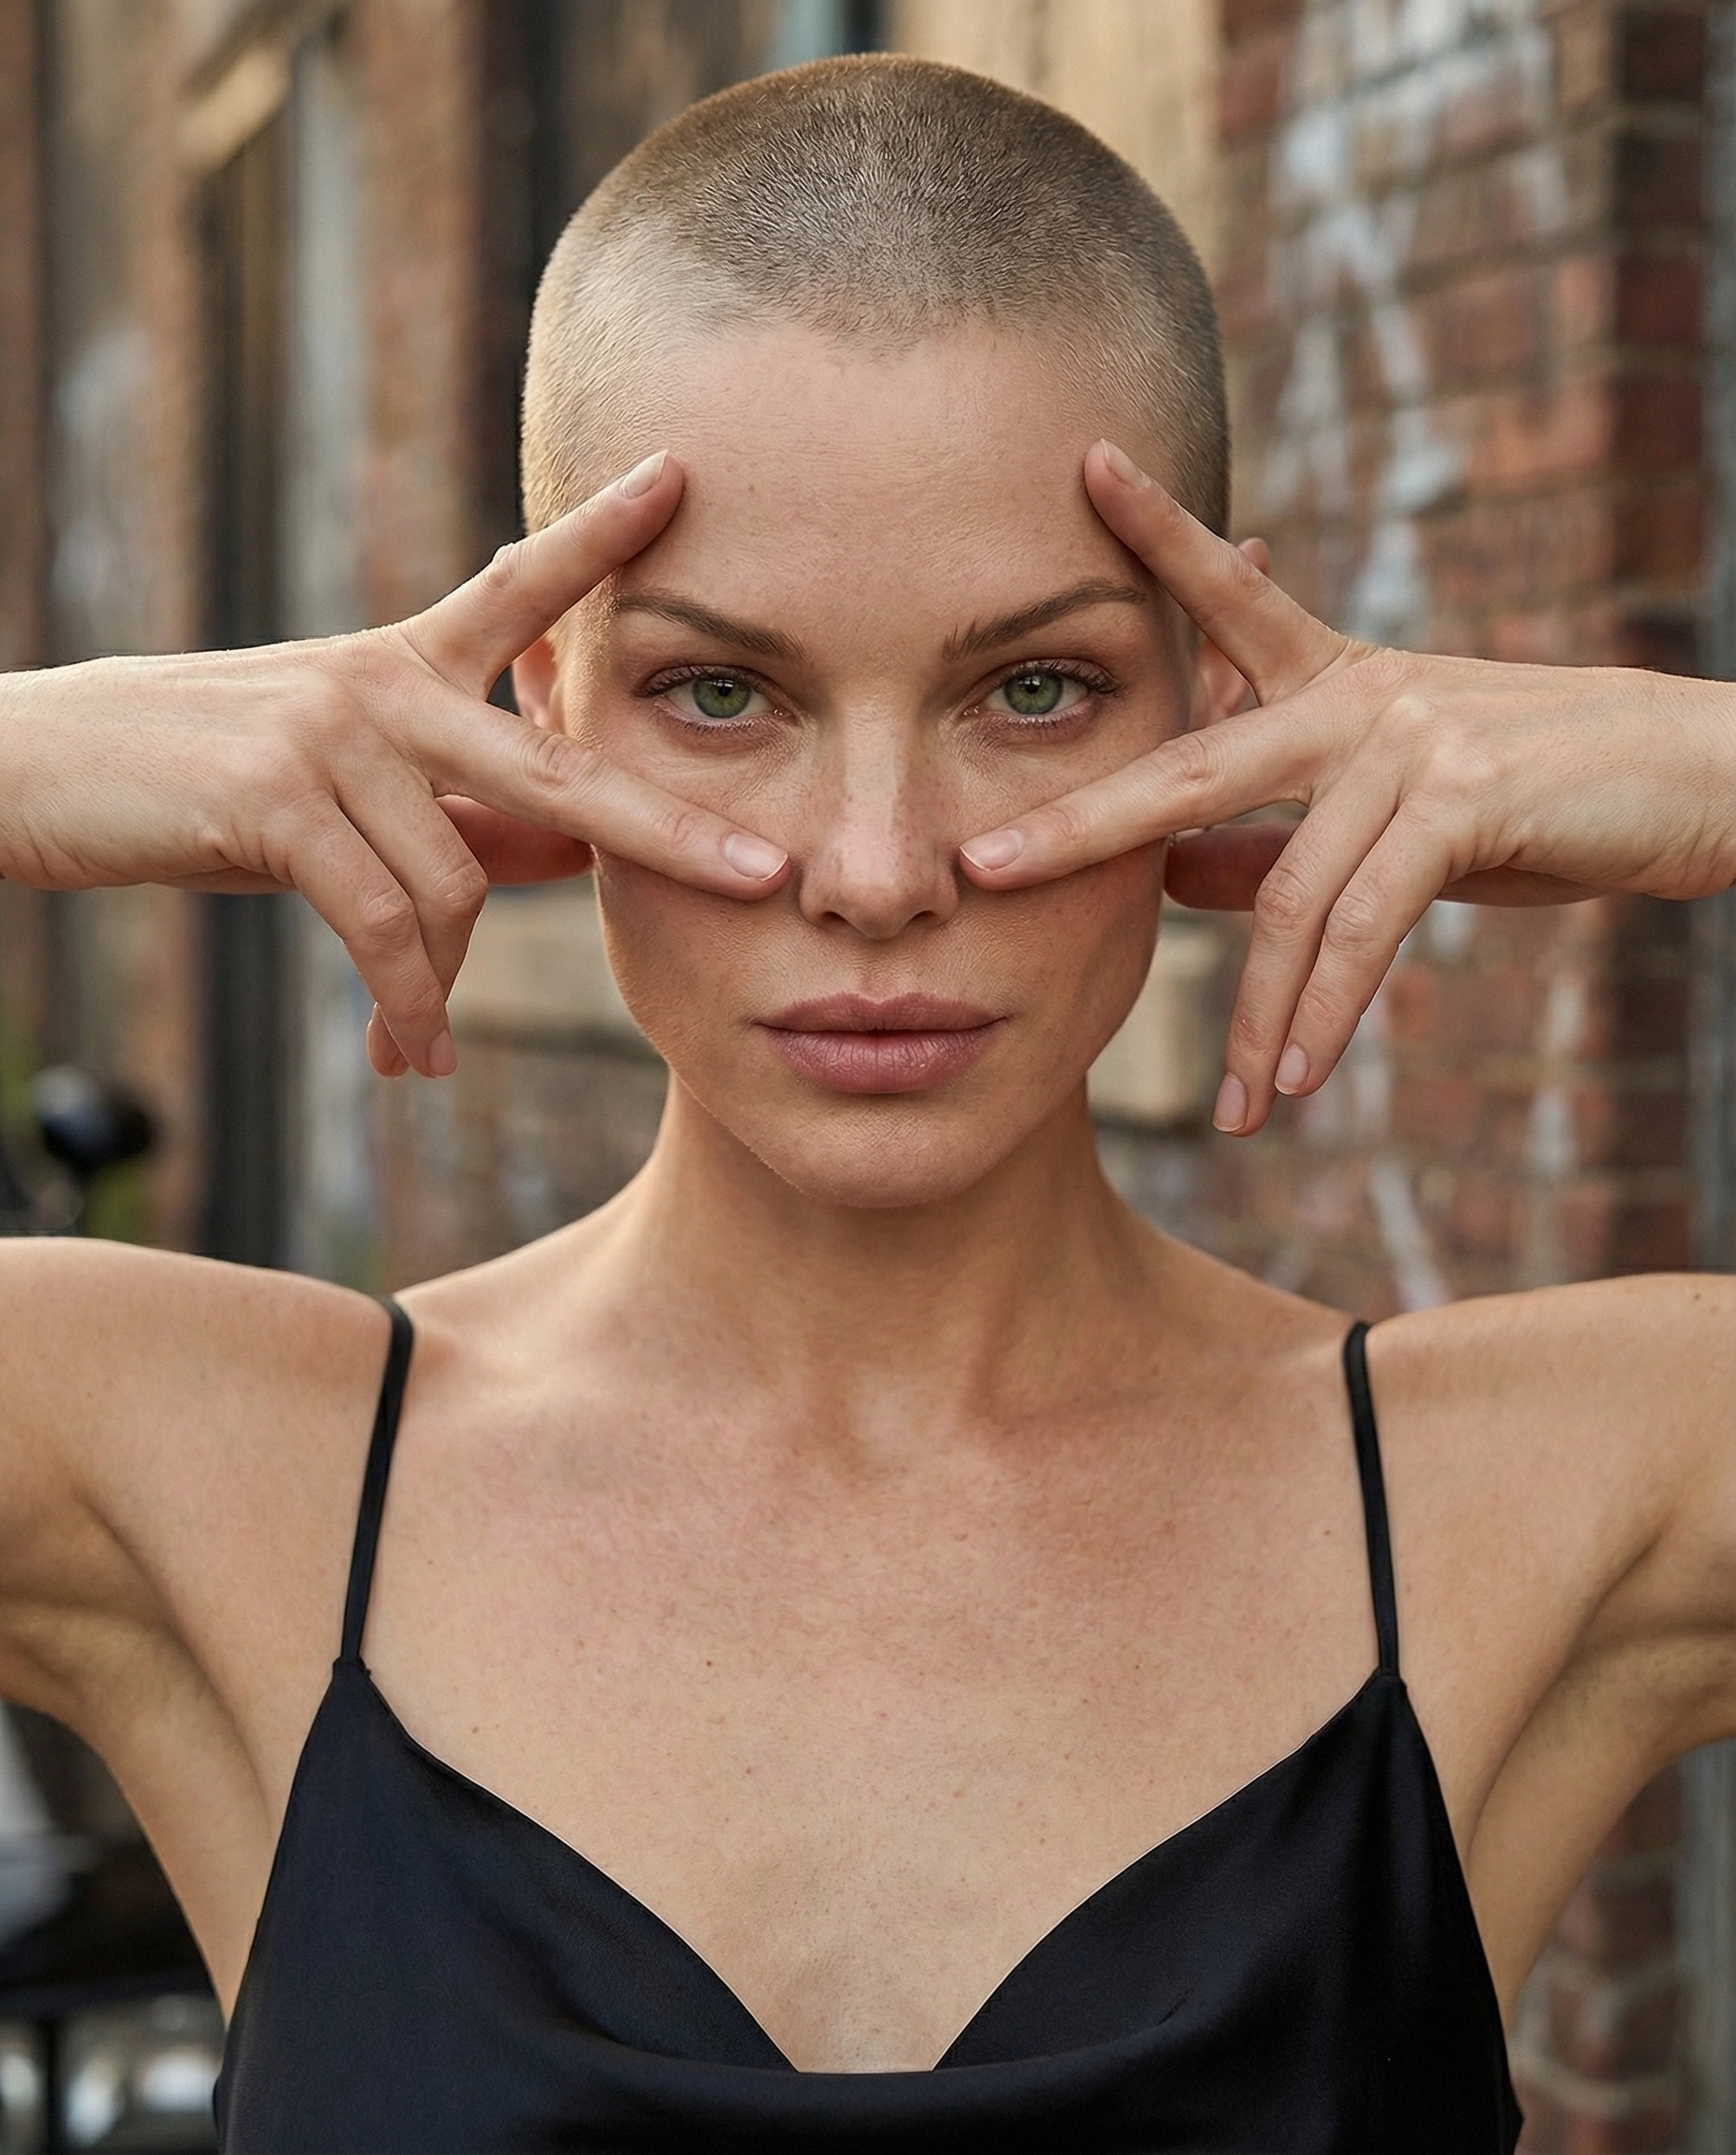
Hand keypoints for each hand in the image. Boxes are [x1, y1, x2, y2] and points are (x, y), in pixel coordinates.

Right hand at [0, 453, 787, 1077]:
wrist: (35, 770)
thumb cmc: (200, 785)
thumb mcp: (342, 785)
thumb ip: (461, 813)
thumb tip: (577, 852)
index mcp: (403, 665)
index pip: (521, 589)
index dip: (603, 537)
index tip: (680, 478)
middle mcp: (382, 684)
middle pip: (557, 768)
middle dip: (667, 830)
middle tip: (762, 876)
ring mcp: (331, 733)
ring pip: (452, 886)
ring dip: (441, 988)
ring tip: (417, 1047)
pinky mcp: (277, 800)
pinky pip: (383, 928)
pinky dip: (403, 1009)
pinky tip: (403, 1060)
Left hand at [960, 440, 1735, 1133]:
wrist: (1692, 779)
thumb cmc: (1535, 798)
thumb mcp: (1396, 812)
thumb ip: (1278, 840)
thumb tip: (1170, 875)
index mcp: (1335, 678)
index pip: (1225, 597)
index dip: (1155, 531)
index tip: (1085, 462)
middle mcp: (1358, 693)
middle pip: (1191, 768)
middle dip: (1082, 825)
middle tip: (984, 871)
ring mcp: (1409, 737)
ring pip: (1291, 893)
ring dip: (1258, 1015)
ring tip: (1232, 1104)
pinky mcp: (1463, 797)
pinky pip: (1364, 923)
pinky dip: (1326, 1012)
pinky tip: (1295, 1078)